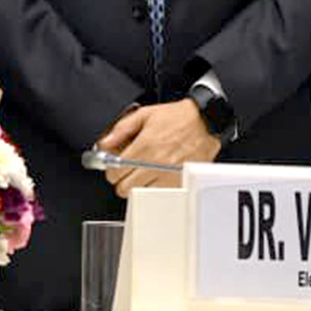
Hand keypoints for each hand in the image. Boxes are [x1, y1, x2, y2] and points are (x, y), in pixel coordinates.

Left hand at [96, 99, 219, 197]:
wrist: (205, 121)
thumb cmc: (177, 117)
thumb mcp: (143, 115)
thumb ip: (120, 130)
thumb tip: (104, 144)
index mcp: (144, 147)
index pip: (115, 172)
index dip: (110, 171)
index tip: (113, 167)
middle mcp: (156, 164)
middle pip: (126, 188)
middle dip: (121, 181)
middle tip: (125, 173)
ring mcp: (170, 175)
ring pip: (143, 194)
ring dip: (138, 187)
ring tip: (141, 175)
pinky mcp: (182, 181)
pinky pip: (162, 194)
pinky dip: (155, 189)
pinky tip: (155, 178)